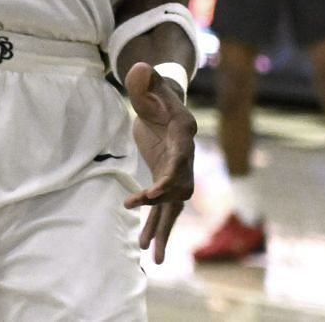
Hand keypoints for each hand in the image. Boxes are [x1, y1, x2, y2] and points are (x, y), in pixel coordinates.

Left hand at [122, 62, 195, 262]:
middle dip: (164, 208)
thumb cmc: (157, 94)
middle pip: (179, 190)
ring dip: (163, 231)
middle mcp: (185, 159)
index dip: (168, 180)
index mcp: (183, 137)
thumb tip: (139, 67)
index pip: (178, 163)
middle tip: (147, 226)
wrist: (165, 106)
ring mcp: (178, 173)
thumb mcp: (150, 85)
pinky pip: (164, 208)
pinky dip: (156, 225)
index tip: (152, 195)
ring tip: (154, 258)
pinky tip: (146, 246)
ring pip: (173, 207)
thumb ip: (144, 80)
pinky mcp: (167, 180)